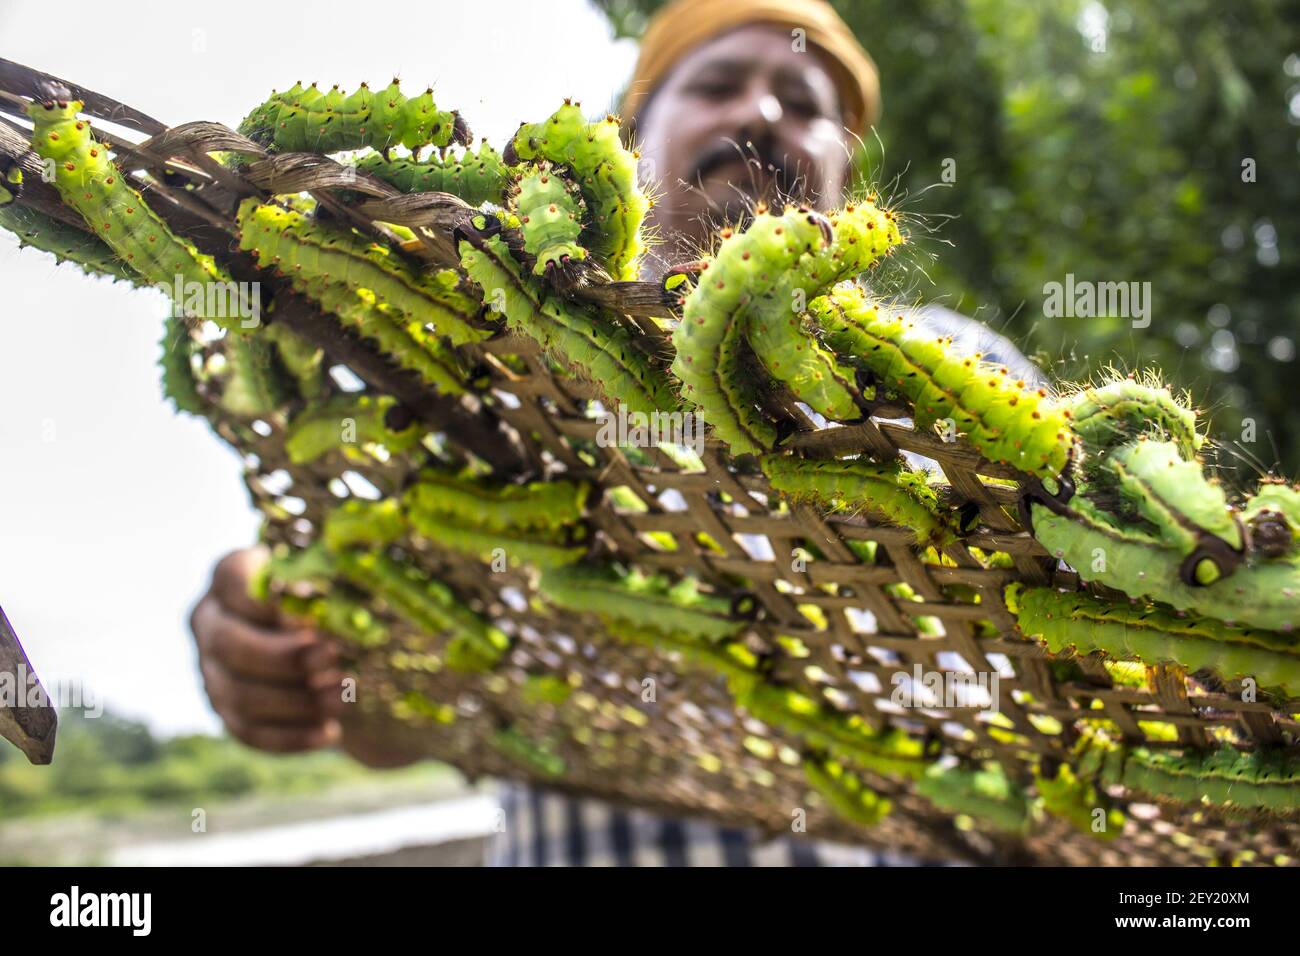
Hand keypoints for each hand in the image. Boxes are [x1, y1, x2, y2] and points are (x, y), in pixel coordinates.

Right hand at [189, 547, 345, 752]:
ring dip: (296, 702)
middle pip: (229, 645)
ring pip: (240, 695)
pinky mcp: (227, 711)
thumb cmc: (333, 595)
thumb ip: (324, 583)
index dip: (268, 602)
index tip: (310, 618)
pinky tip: (331, 731)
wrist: (332, 641)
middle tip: (333, 660)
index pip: (233, 581)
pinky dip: (292, 736)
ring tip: (343, 699)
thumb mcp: (331, 578)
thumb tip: (320, 602)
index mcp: (231, 575)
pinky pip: (250, 732)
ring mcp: (213, 670)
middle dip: (284, 658)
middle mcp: (211, 622)